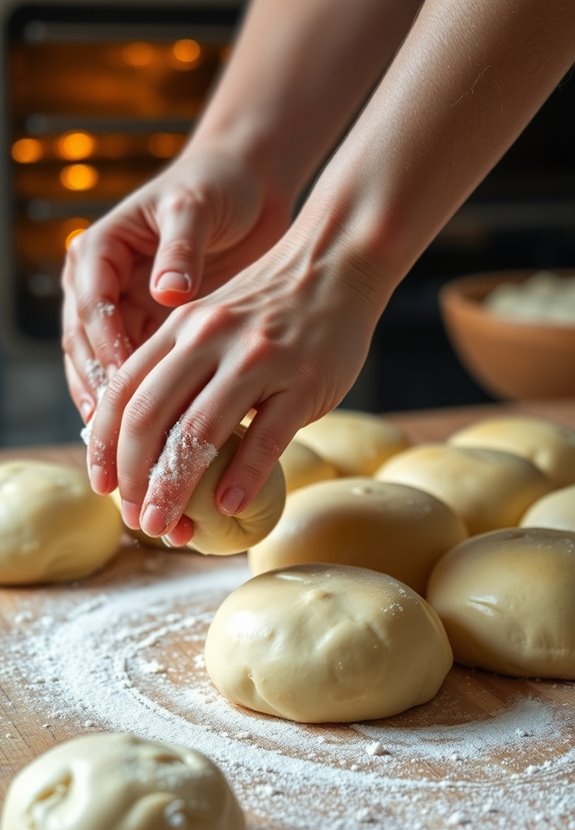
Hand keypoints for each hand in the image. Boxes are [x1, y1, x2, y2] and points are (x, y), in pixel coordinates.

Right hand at [61, 145, 292, 419]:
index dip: (106, 349)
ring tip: (129, 447)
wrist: (243, 189)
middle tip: (118, 435)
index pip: (92, 309)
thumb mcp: (194, 209)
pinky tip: (155, 436)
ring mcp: (121, 311)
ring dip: (113, 410)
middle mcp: (99, 285)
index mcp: (99, 252)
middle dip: (100, 393)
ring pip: (103, 370)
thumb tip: (168, 292)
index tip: (126, 387)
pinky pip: (136, 374)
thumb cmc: (216, 188)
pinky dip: (141, 406)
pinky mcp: (147, 329)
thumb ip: (181, 248)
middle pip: (86, 349)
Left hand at [85, 224, 384, 544]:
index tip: (103, 487)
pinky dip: (242, 476)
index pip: (122, 393)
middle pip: (149, 417)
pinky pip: (265, 437)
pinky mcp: (302, 381)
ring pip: (199, 433)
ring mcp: (256, 360)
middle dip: (133, 478)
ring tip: (170, 529)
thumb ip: (180, 367)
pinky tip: (228, 506)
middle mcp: (207, 340)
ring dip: (176, 488)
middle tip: (138, 520)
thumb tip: (148, 438)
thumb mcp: (211, 322)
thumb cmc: (272, 307)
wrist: (336, 265)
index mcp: (179, 329)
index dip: (104, 446)